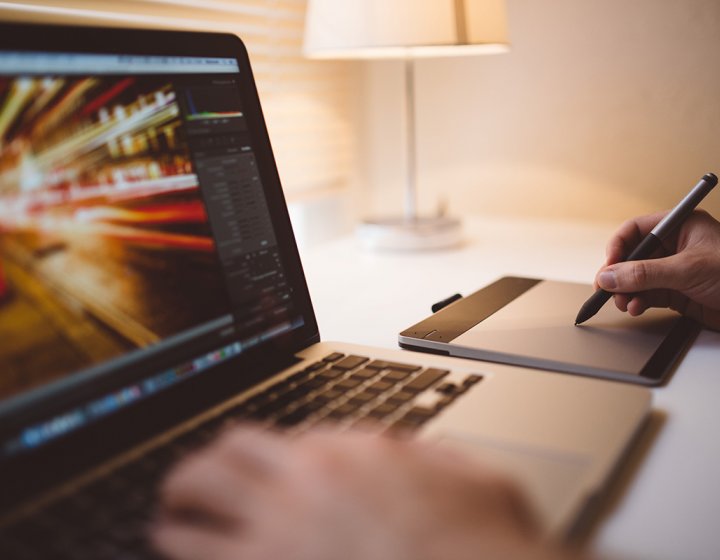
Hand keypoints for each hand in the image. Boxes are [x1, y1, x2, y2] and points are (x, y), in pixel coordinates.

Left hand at [153, 427, 573, 559]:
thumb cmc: (480, 542)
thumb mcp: (475, 478)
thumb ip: (436, 460)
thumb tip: (418, 455)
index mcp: (352, 454)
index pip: (292, 440)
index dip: (280, 459)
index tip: (273, 475)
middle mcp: (304, 484)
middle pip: (226, 454)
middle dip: (205, 464)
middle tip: (194, 481)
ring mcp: (277, 534)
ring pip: (196, 500)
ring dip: (177, 506)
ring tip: (168, 515)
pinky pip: (198, 556)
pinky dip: (182, 550)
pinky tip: (177, 550)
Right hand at [595, 210, 719, 329]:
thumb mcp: (688, 270)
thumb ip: (645, 273)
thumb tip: (610, 276)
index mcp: (681, 226)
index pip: (636, 230)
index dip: (618, 247)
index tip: (609, 267)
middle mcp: (675, 246)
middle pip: (632, 256)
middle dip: (619, 274)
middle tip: (608, 289)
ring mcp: (675, 270)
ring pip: (637, 278)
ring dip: (626, 291)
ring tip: (625, 303)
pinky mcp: (676, 292)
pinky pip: (647, 294)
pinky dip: (638, 302)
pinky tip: (637, 307)